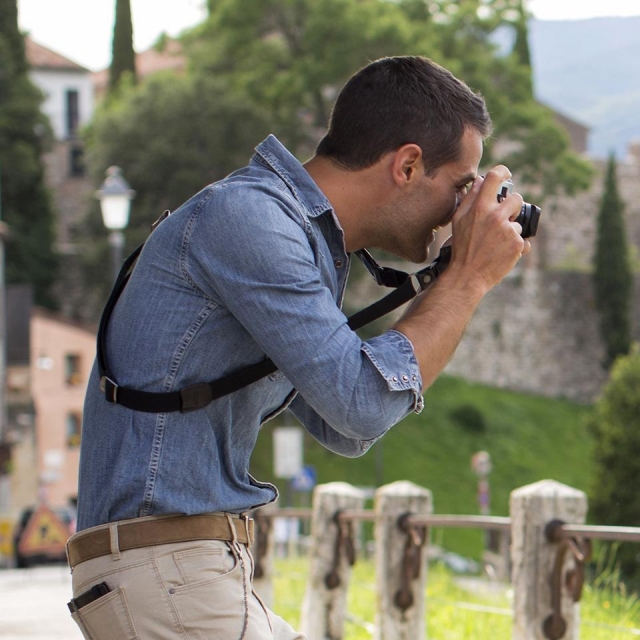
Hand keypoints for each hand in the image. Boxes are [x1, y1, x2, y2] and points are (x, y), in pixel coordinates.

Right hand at [447, 166, 528, 291]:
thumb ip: (470, 199)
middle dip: (512, 207)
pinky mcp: (517, 245)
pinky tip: (502, 253)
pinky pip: (523, 240)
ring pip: (518, 223)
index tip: (506, 174)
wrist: (468, 276)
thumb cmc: (461, 248)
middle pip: (516, 198)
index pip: (495, 177)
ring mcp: (509, 231)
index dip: (503, 172)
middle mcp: (496, 216)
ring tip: (496, 245)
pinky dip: (515, 247)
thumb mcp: (459, 221)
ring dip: (510, 232)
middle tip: (503, 219)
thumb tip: (479, 181)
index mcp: (480, 208)